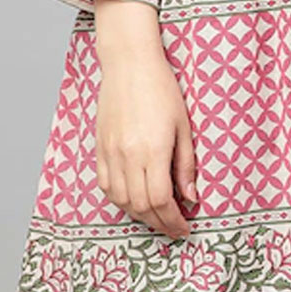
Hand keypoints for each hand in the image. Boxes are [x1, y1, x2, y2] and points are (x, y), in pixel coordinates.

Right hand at [93, 12, 198, 239]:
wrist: (129, 64)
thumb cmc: (162, 88)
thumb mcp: (183, 125)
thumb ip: (185, 164)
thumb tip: (190, 197)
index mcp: (152, 150)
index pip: (161, 200)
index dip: (173, 220)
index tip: (184, 227)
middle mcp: (128, 156)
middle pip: (141, 206)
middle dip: (159, 223)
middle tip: (174, 227)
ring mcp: (110, 153)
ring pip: (121, 200)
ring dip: (139, 215)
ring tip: (156, 216)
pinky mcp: (99, 148)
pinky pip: (105, 185)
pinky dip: (119, 200)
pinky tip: (133, 199)